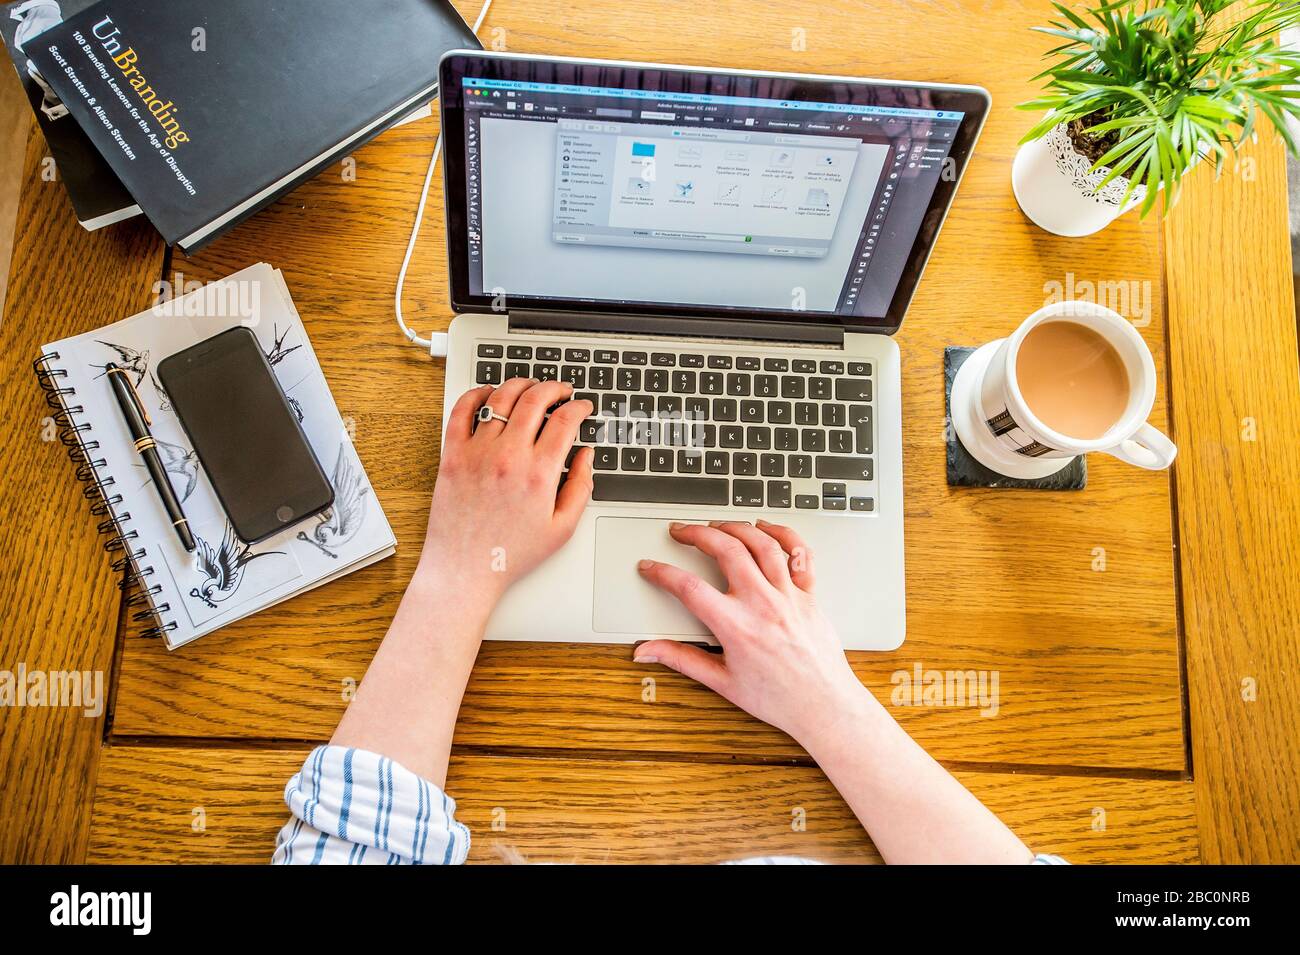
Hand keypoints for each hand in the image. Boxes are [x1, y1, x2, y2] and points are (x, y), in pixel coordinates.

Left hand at [420, 378, 594, 601]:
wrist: (465, 570)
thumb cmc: (510, 554)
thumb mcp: (562, 528)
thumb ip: (581, 486)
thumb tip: (587, 455)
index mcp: (539, 474)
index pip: (565, 421)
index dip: (579, 407)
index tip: (583, 407)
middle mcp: (508, 457)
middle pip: (535, 399)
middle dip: (554, 388)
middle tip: (561, 391)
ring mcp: (477, 453)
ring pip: (501, 398)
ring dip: (521, 384)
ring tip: (531, 387)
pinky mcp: (453, 455)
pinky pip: (462, 410)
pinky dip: (476, 394)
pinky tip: (488, 393)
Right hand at [634, 520, 866, 743]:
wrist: (824, 705)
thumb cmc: (779, 698)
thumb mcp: (722, 682)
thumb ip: (681, 659)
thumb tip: (649, 651)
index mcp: (737, 627)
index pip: (689, 588)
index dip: (662, 573)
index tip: (650, 567)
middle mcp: (763, 605)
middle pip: (726, 550)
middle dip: (697, 533)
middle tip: (682, 531)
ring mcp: (789, 596)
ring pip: (761, 544)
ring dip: (735, 527)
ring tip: (716, 524)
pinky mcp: (809, 595)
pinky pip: (799, 554)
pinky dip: (783, 534)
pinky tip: (766, 527)